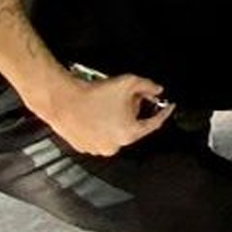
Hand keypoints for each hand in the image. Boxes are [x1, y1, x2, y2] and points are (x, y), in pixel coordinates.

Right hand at [39, 69, 169, 156]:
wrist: (62, 100)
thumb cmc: (93, 94)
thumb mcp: (128, 83)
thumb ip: (148, 86)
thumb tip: (157, 89)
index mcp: (128, 134)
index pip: (154, 124)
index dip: (164, 112)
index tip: (168, 105)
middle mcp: (114, 146)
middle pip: (133, 126)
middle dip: (134, 112)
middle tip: (128, 97)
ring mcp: (97, 148)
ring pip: (115, 131)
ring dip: (116, 119)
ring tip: (108, 104)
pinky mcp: (84, 147)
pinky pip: (99, 136)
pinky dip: (101, 126)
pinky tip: (96, 113)